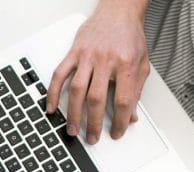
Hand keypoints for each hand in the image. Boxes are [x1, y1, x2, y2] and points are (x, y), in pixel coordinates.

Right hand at [47, 0, 149, 143]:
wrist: (118, 12)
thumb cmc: (129, 37)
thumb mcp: (141, 63)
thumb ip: (136, 90)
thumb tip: (131, 116)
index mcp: (126, 64)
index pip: (122, 100)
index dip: (120, 121)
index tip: (117, 132)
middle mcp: (105, 60)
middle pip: (97, 99)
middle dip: (93, 123)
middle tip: (92, 138)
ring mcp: (87, 56)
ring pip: (77, 90)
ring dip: (73, 113)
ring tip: (73, 129)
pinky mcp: (74, 52)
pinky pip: (60, 74)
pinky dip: (54, 92)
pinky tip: (52, 107)